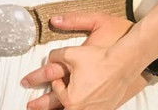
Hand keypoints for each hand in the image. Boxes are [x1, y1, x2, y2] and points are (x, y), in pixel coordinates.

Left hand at [21, 13, 136, 109]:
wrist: (124, 63)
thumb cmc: (100, 59)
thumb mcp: (71, 53)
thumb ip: (55, 56)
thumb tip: (49, 58)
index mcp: (72, 100)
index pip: (56, 91)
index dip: (54, 80)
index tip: (52, 78)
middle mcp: (82, 109)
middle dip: (44, 107)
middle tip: (33, 106)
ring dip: (61, 108)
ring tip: (53, 107)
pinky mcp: (105, 108)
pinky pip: (89, 109)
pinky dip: (82, 105)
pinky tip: (79, 103)